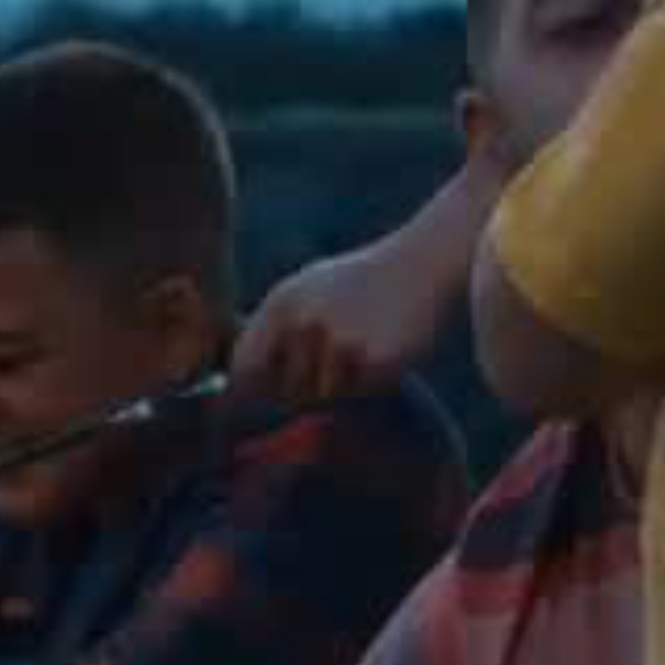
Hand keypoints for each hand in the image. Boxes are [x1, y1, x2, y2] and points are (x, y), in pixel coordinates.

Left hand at [235, 224, 450, 410]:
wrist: (426, 259)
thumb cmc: (364, 281)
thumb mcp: (306, 292)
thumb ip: (273, 333)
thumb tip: (237, 387)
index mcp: (279, 306)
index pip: (243, 371)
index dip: (250, 395)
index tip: (261, 406)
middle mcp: (302, 324)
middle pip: (285, 393)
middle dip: (306, 391)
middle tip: (338, 361)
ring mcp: (338, 342)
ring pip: (325, 397)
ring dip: (343, 385)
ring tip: (365, 344)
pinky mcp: (374, 359)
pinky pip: (362, 394)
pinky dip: (374, 382)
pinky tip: (388, 348)